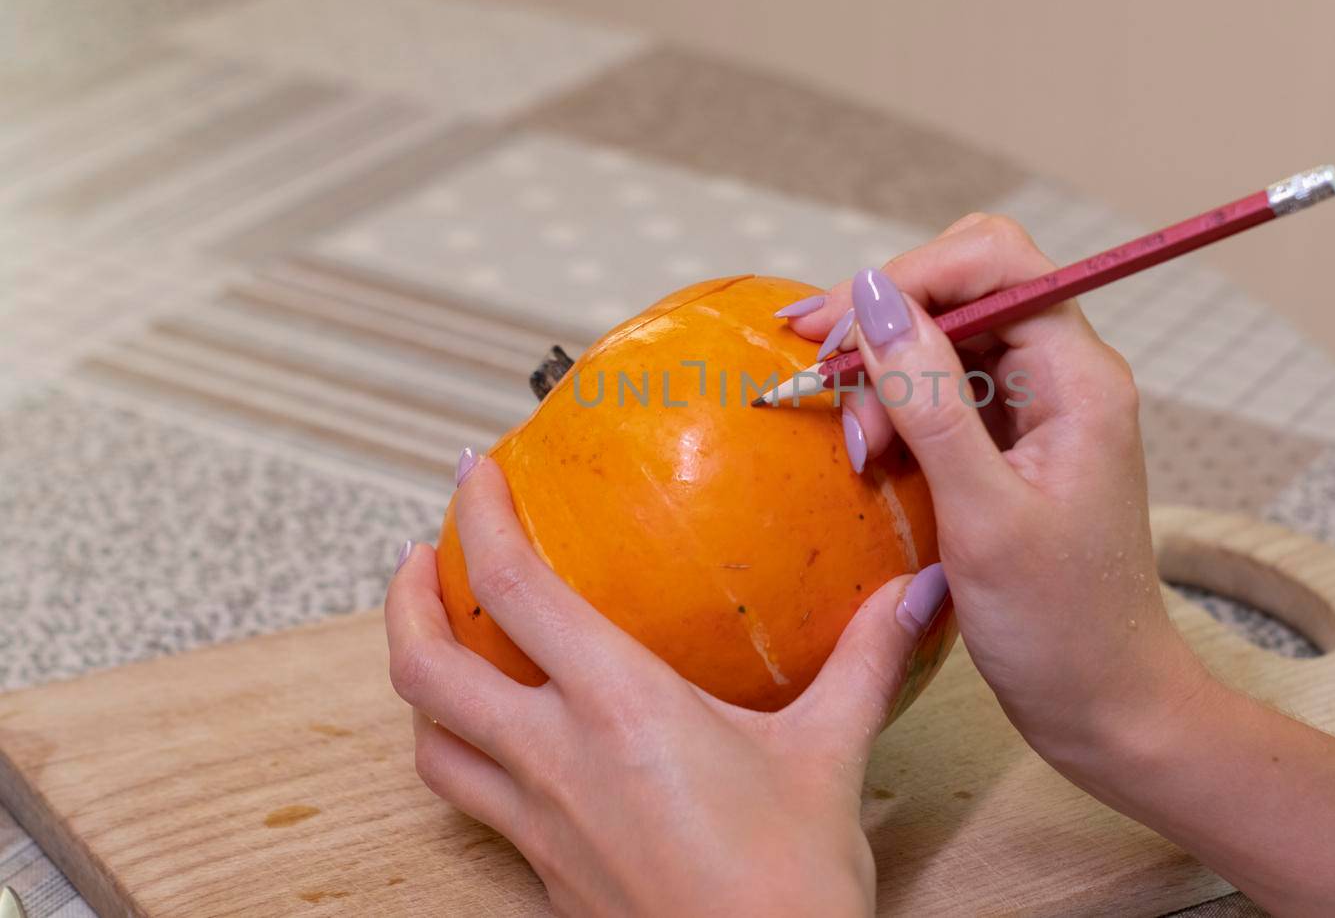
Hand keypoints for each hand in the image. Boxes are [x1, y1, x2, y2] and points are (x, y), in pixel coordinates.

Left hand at [385, 456, 937, 916]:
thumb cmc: (790, 886)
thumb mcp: (831, 753)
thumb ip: (864, 660)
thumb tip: (913, 594)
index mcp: (617, 705)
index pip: (513, 588)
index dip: (477, 518)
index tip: (472, 474)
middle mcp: (555, 758)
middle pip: (424, 668)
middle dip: (405, 600)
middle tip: (421, 559)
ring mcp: (538, 824)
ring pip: (431, 743)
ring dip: (422, 686)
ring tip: (445, 647)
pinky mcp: (542, 874)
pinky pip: (475, 802)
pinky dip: (467, 754)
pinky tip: (513, 746)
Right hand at [784, 214, 1213, 771]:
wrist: (1107, 707)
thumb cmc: (1060, 627)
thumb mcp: (983, 513)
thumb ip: (929, 398)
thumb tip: (872, 295)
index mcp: (1079, 377)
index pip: (990, 263)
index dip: (905, 279)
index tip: (829, 333)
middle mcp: (1064, 376)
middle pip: (962, 291)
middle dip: (886, 327)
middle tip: (825, 391)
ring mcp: (1039, 410)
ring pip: (945, 341)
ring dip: (885, 378)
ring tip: (857, 450)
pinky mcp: (1013, 446)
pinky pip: (945, 393)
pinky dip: (898, 413)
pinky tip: (872, 457)